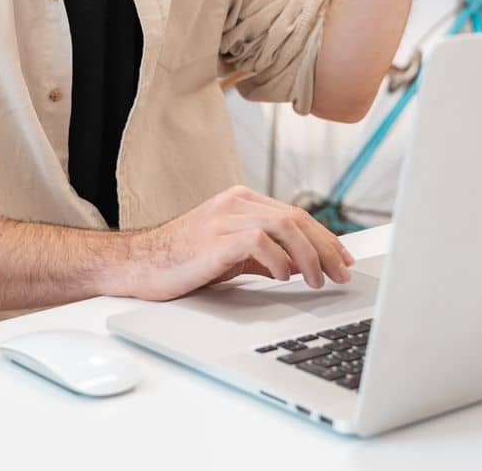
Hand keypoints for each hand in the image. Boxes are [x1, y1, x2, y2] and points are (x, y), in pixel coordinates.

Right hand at [117, 186, 354, 301]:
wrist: (137, 265)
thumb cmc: (182, 261)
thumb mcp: (232, 255)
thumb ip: (266, 255)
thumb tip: (305, 266)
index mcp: (242, 201)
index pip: (296, 214)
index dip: (325, 237)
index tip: (343, 259)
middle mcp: (235, 203)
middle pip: (297, 218)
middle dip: (326, 248)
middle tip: (342, 273)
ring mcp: (224, 218)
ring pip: (284, 226)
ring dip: (309, 256)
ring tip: (318, 280)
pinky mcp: (214, 239)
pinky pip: (259, 242)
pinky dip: (279, 260)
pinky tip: (285, 277)